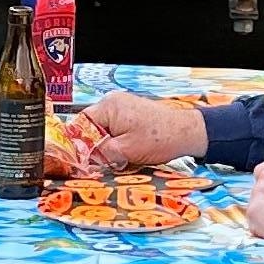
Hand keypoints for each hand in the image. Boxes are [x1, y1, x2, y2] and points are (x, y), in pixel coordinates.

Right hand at [82, 90, 206, 170]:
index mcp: (109, 107)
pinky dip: (116, 139)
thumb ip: (100, 152)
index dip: (78, 143)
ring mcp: (123, 106)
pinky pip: (114, 127)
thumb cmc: (161, 138)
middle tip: (98, 161)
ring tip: (116, 156)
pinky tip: (124, 151)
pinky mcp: (131, 113)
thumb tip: (84, 158)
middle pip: (91, 126)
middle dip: (94, 144)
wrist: (186, 133)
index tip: (79, 158)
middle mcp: (113, 102)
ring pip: (103, 128)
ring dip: (106, 143)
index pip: (80, 124)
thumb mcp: (125, 151)